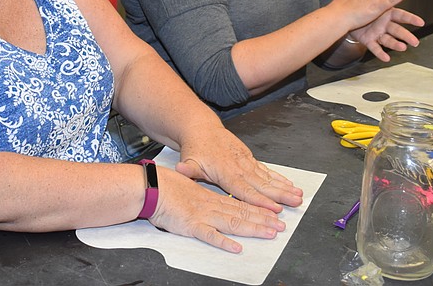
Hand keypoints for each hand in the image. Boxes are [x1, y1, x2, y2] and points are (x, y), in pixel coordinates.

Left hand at [145, 127, 303, 252]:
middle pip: (262, 184)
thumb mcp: (188, 160)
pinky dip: (279, 178)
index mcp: (225, 171)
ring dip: (284, 187)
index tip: (274, 208)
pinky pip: (267, 170)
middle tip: (296, 202)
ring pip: (268, 177)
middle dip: (280, 194)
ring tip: (299, 195)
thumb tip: (179, 171)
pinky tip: (290, 184)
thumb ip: (187, 170)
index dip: (260, 199)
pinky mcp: (249, 158)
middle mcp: (239, 166)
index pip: (244, 189)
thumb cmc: (195, 148)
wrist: (202, 128)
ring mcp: (246, 161)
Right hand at [146, 164, 285, 253]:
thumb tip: (214, 200)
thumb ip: (203, 194)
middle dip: (264, 220)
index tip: (274, 214)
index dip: (259, 209)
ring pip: (233, 223)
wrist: (151, 187)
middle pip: (242, 213)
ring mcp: (202, 215)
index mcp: (211, 197)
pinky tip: (235, 247)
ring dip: (253, 228)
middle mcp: (211, 206)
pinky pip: (209, 235)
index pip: (240, 204)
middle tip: (281, 226)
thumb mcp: (189, 185)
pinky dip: (223, 242)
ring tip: (269, 233)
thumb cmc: (167, 186)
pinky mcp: (190, 225)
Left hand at [350, 6, 423, 61]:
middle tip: (416, 42)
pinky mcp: (368, 40)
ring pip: (388, 40)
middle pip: (397, 30)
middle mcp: (384, 25)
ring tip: (403, 48)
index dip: (411, 19)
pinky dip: (380, 53)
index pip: (401, 16)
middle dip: (406, 36)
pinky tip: (386, 59)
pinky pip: (374, 47)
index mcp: (387, 14)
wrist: (350, 16)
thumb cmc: (367, 8)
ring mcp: (377, 34)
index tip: (421, 22)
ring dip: (395, 45)